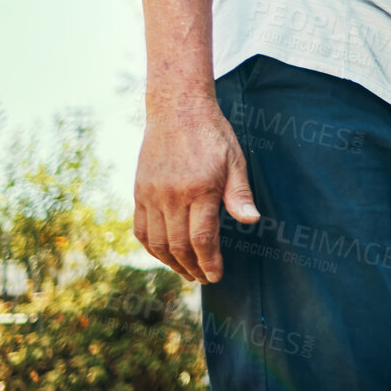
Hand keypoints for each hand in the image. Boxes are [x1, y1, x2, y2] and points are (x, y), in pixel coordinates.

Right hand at [133, 97, 259, 282]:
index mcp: (200, 189)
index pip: (202, 238)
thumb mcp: (235, 160)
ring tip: (187, 272)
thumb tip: (252, 221)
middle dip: (193, 268)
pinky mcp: (139, 193)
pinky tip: (164, 255)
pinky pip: (141, 230)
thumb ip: (239, 194)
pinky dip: (152, 248)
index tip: (216, 276)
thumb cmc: (212, 135)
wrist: (177, 111)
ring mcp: (151, 195)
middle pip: (179, 246)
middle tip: (204, 279)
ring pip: (157, 243)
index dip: (209, 262)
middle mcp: (172, 196)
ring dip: (172, 263)